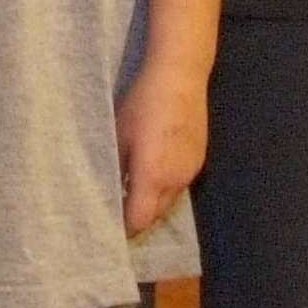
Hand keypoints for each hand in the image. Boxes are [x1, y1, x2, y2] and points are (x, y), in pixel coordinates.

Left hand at [118, 58, 207, 236]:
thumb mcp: (119, 135)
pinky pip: (180, 185)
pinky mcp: (199, 160)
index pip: (139, 220)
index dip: (125, 228)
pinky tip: (153, 176)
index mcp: (153, 178)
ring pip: (170, 201)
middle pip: (156, 215)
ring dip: (153, 204)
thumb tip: (108, 189)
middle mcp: (176, 181)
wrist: (180, 78)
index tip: (109, 228)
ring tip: (133, 196)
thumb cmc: (142, 104)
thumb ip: (116, 167)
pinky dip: (165, 189)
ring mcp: (191, 171)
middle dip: (139, 218)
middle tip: (118, 214)